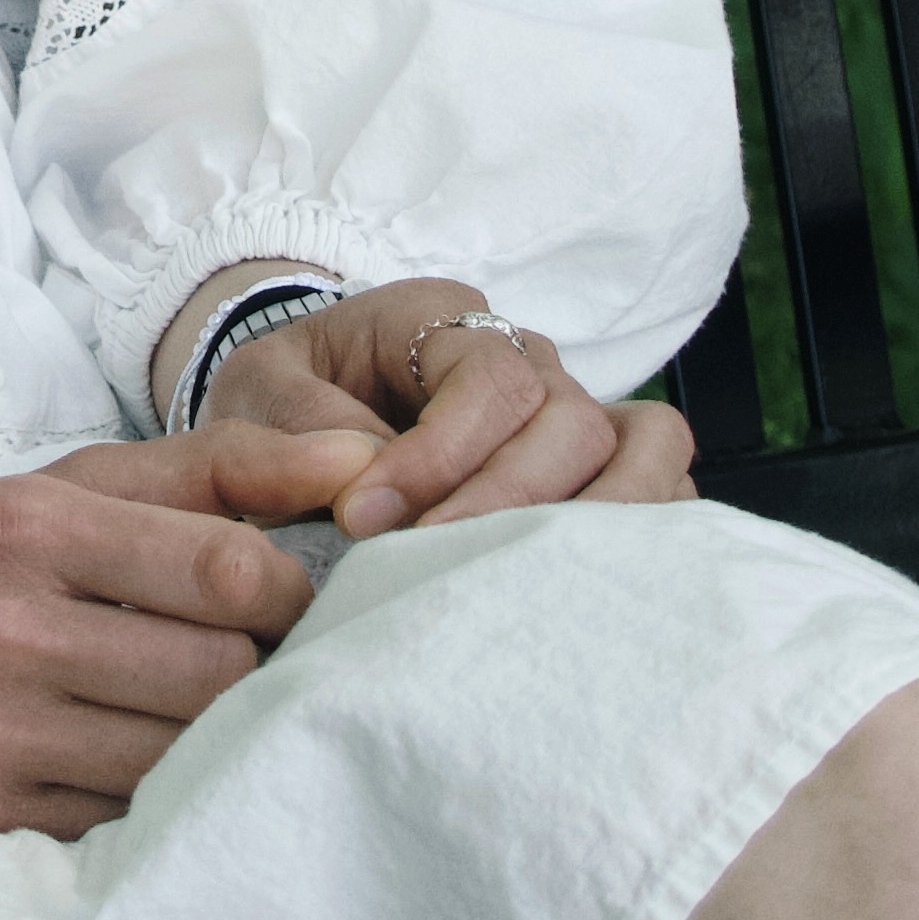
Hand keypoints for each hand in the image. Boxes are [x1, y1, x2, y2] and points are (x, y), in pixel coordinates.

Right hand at [0, 442, 321, 839]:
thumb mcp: (72, 486)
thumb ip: (219, 466)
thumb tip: (360, 466)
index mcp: (29, 525)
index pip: (225, 568)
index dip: (286, 592)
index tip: (281, 600)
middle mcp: (1, 627)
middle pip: (218, 676)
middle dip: (255, 672)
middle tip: (244, 663)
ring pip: (183, 759)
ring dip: (213, 739)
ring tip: (196, 711)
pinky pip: (131, 822)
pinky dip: (156, 796)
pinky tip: (136, 759)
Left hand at [170, 274, 695, 541]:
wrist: (298, 422)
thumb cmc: (284, 405)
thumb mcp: (256, 398)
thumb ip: (297, 433)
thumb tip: (370, 483)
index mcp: (444, 322)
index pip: (490, 380)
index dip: (440, 456)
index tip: (362, 519)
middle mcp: (528, 359)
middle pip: (572, 422)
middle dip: (504, 504)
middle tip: (423, 562)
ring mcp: (575, 414)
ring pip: (646, 451)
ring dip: (593, 526)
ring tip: (517, 590)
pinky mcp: (599, 475)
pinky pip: (662, 492)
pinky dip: (637, 542)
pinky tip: (572, 598)